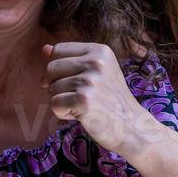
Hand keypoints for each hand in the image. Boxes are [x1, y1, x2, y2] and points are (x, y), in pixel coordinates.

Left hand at [42, 43, 159, 155]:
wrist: (133, 128)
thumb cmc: (112, 101)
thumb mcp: (97, 73)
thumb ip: (70, 59)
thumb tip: (44, 49)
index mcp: (100, 51)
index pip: (58, 50)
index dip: (58, 69)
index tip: (71, 81)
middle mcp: (96, 62)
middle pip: (51, 68)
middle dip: (56, 85)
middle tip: (78, 97)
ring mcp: (90, 81)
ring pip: (51, 88)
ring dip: (62, 101)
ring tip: (84, 106)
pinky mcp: (84, 100)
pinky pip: (54, 104)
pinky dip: (63, 114)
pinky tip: (82, 115)